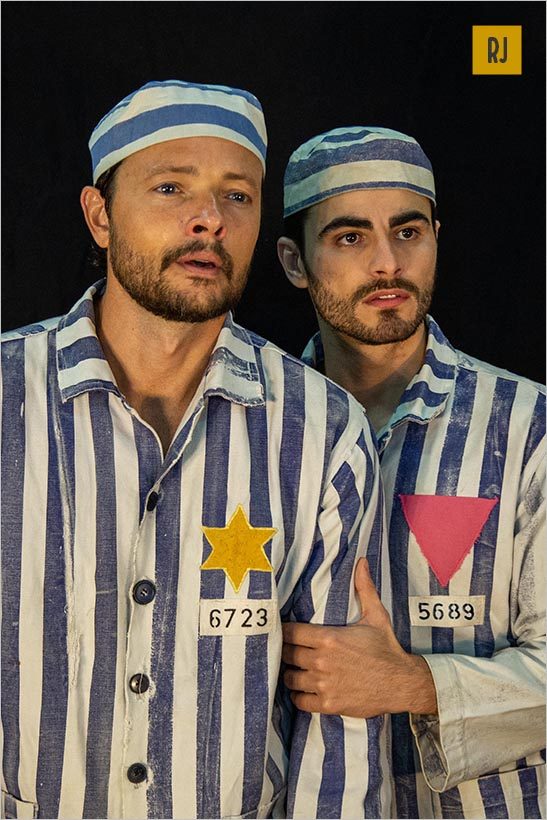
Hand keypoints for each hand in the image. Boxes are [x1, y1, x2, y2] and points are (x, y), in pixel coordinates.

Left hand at [282, 558, 436, 717]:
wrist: (402, 682)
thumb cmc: (387, 648)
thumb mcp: (376, 616)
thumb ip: (364, 588)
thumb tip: (361, 562)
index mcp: (329, 638)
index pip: (290, 632)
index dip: (284, 632)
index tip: (285, 632)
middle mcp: (322, 661)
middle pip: (287, 654)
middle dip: (286, 652)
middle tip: (290, 650)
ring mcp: (324, 684)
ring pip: (290, 678)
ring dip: (291, 673)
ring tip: (296, 669)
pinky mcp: (328, 704)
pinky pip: (299, 701)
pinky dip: (299, 695)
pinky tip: (305, 688)